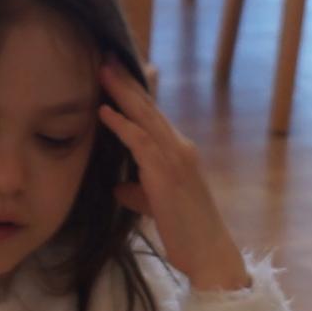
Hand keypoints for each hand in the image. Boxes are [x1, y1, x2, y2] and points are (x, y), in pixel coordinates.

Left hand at [98, 63, 248, 292]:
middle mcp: (180, 148)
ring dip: (121, 93)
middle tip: (105, 56)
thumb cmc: (186, 234)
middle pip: (148, 106)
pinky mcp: (167, 174)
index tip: (117, 70)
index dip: (135, 91)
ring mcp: (176, 158)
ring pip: (145, 117)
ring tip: (101, 71)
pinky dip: (121, 125)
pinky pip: (141, 142)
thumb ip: (139, 192)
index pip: (153, 114)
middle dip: (126, 80)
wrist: (209, 254)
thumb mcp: (157, 206)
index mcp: (180, 152)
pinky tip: (104, 112)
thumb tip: (118, 186)